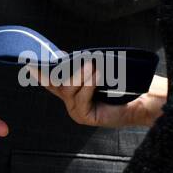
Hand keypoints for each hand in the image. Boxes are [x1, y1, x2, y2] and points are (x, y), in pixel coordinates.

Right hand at [33, 63, 167, 128]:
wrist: (143, 98)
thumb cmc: (123, 83)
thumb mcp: (96, 70)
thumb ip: (77, 65)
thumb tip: (59, 55)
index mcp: (72, 89)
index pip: (51, 80)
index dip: (39, 72)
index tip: (29, 62)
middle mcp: (70, 101)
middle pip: (57, 82)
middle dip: (67, 70)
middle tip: (84, 60)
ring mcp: (75, 110)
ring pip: (68, 89)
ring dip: (81, 76)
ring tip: (94, 67)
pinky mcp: (83, 117)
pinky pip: (79, 98)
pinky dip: (87, 86)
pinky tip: (96, 78)